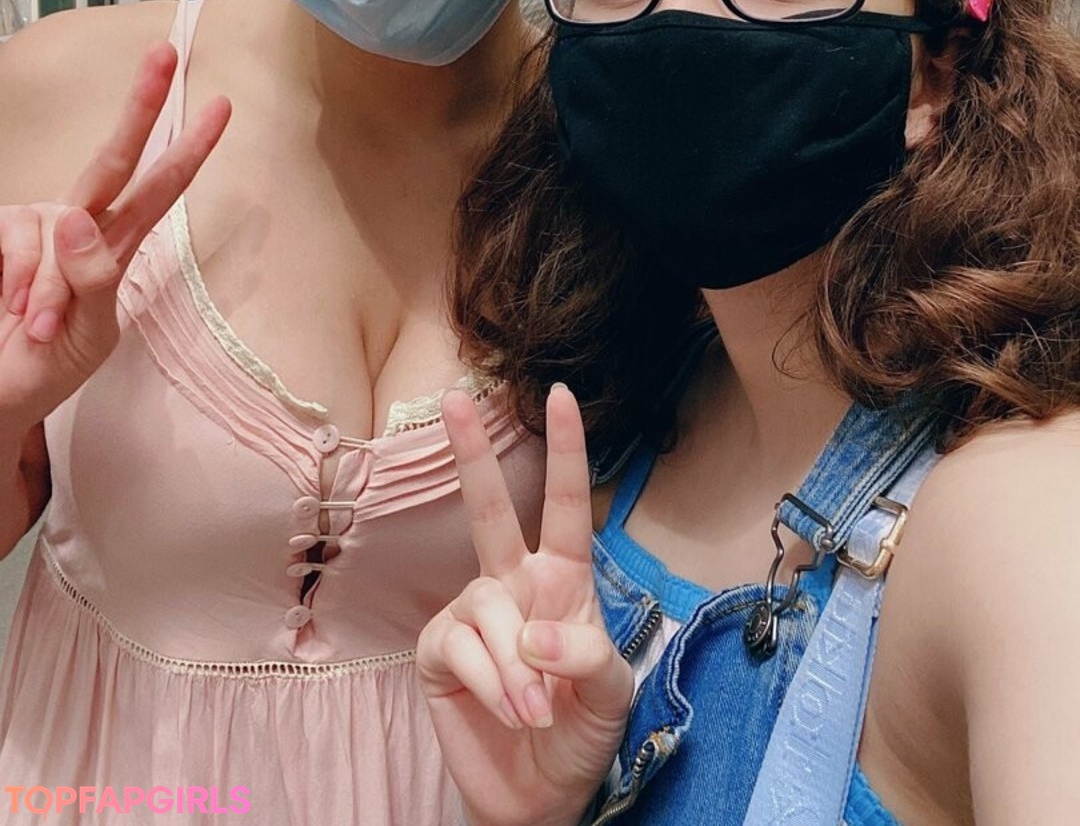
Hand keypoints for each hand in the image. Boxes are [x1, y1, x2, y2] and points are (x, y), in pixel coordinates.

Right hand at [0, 42, 229, 428]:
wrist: (2, 393)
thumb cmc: (52, 364)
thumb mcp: (94, 334)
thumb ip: (94, 279)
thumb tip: (74, 218)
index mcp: (117, 245)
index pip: (162, 188)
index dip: (191, 147)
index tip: (222, 105)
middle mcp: (81, 222)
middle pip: (116, 157)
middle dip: (141, 104)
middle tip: (166, 52)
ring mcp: (38, 225)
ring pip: (56, 226)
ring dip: (48, 288)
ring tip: (39, 328)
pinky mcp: (2, 232)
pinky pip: (21, 241)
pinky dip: (22, 284)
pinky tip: (15, 312)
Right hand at [417, 384, 632, 825]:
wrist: (539, 797)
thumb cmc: (581, 734)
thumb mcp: (611, 695)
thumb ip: (588, 656)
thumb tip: (535, 632)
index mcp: (564, 580)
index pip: (567, 506)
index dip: (565, 450)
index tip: (562, 395)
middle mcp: (514, 584)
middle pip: (491, 511)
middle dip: (470, 454)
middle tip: (453, 396)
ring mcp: (473, 615)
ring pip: (489, 611)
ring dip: (519, 670)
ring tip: (538, 711)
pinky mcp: (440, 651)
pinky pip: (461, 648)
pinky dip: (492, 684)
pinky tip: (507, 709)